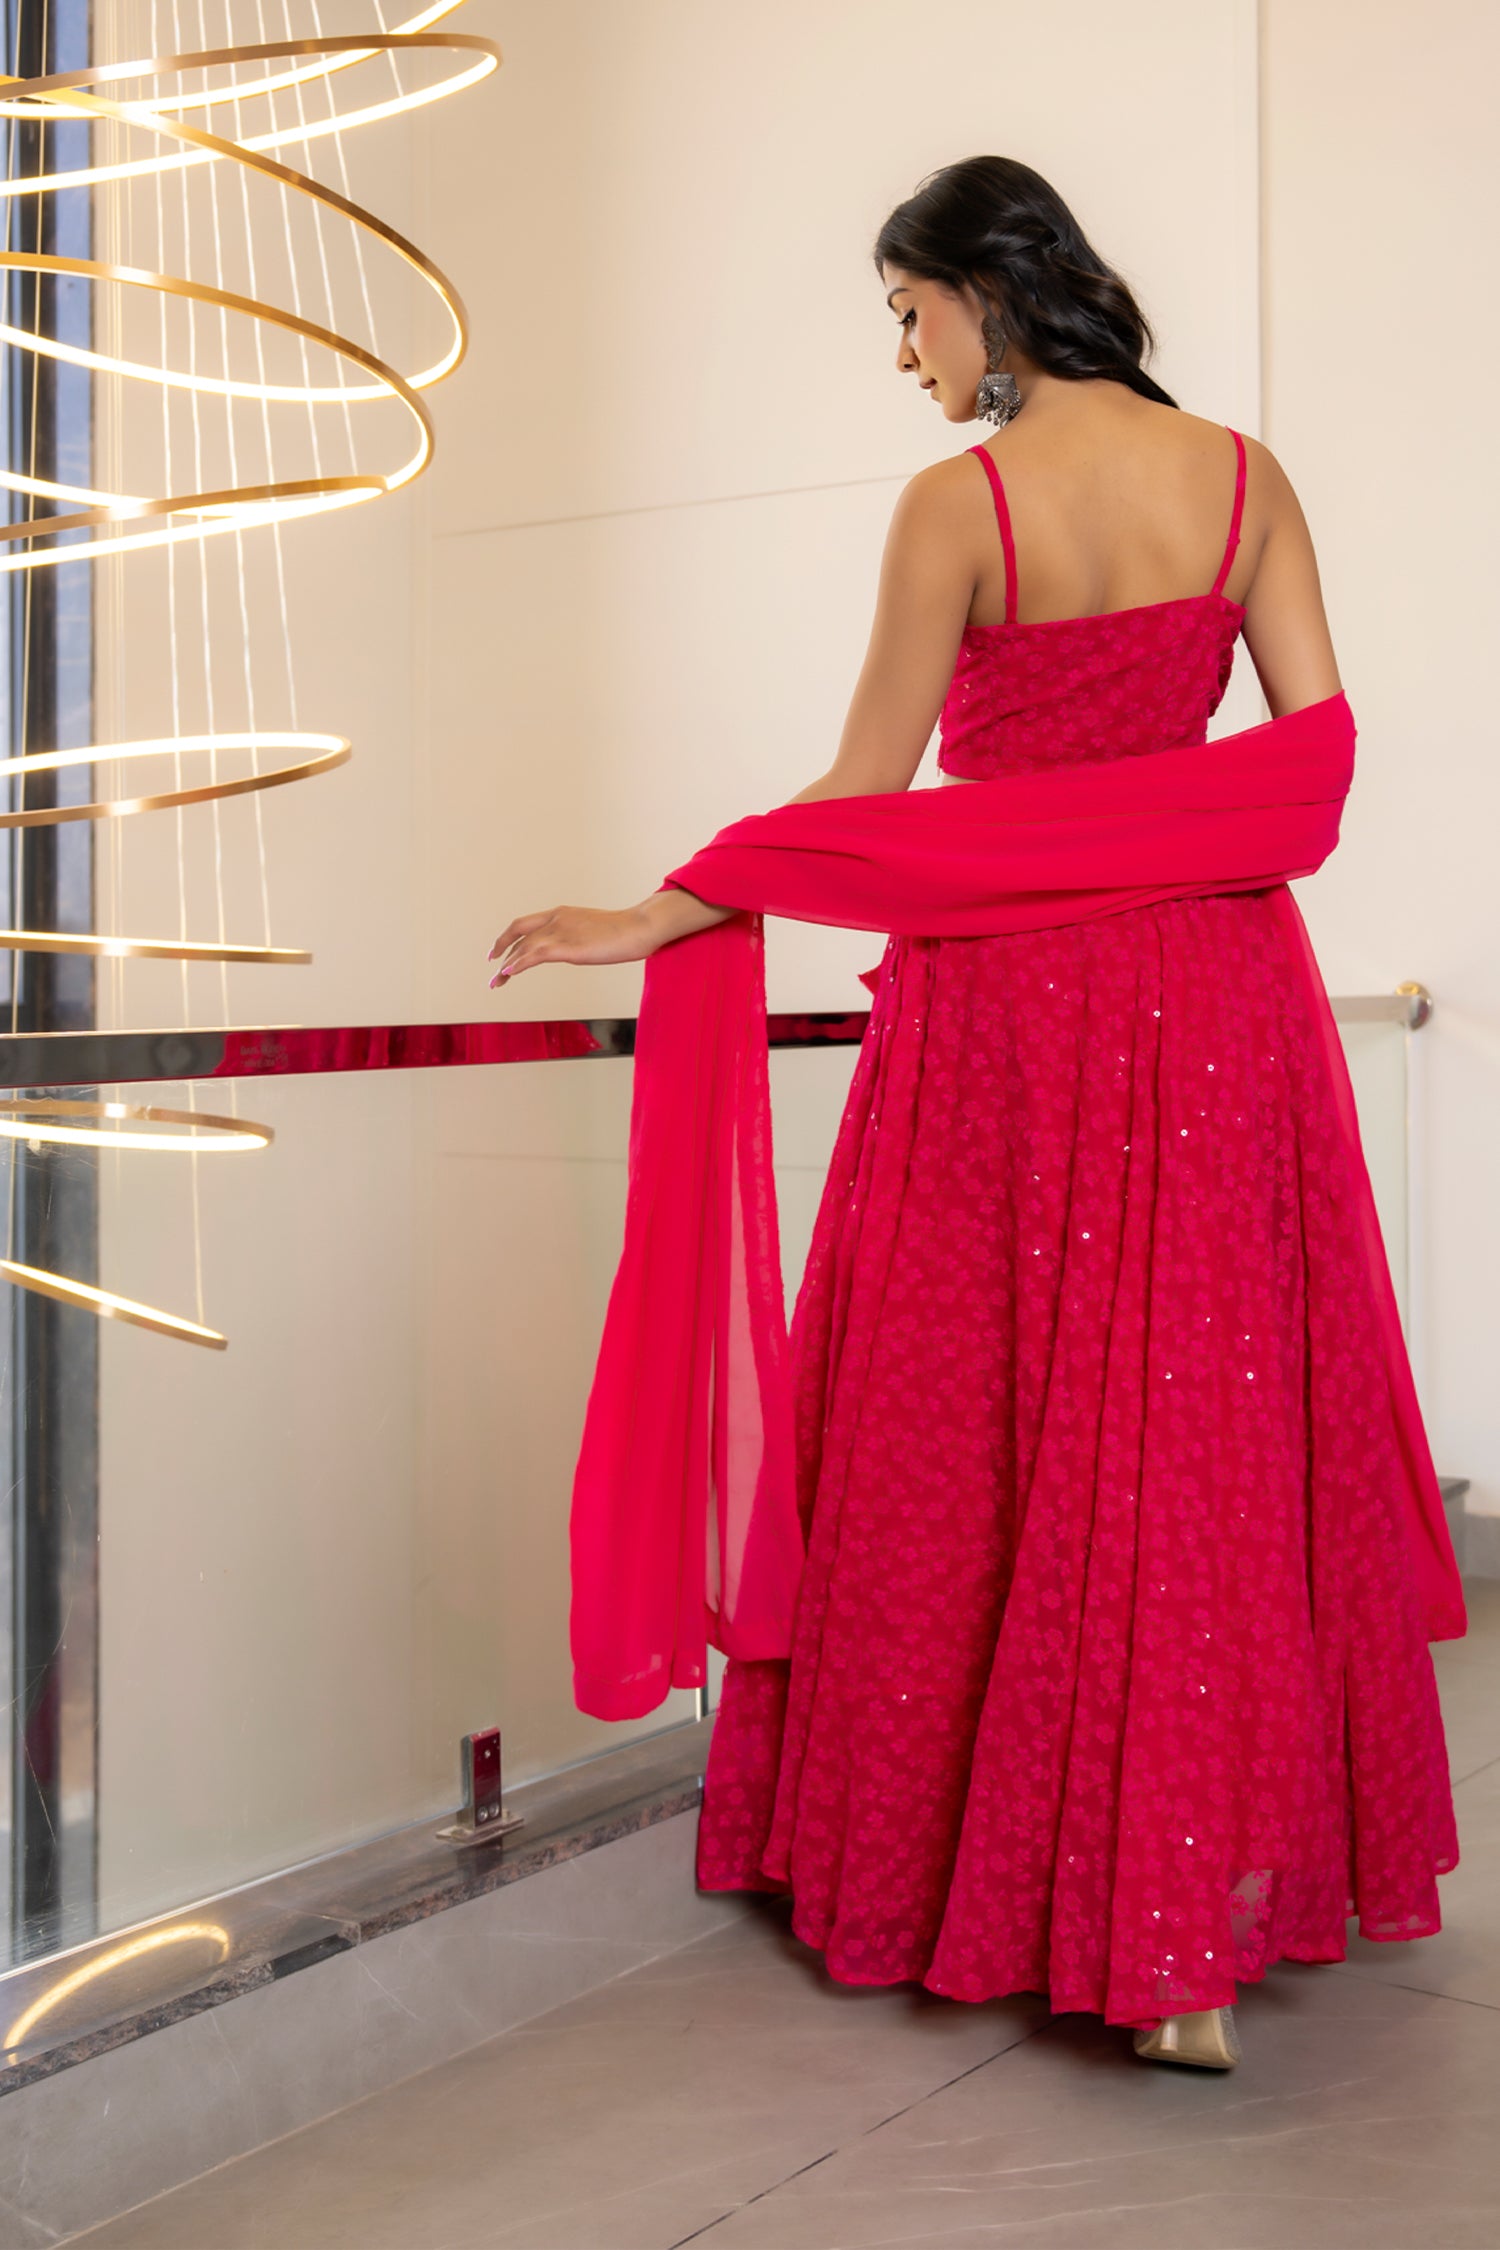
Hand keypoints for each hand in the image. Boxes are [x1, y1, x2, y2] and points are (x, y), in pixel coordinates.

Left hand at [487, 903, 649, 986]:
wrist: (640, 927)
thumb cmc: (627, 931)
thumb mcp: (595, 931)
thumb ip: (580, 938)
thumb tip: (578, 949)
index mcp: (562, 913)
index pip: (526, 924)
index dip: (509, 937)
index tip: (500, 952)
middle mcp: (556, 919)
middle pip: (517, 932)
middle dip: (501, 949)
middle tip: (492, 969)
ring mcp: (561, 932)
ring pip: (523, 947)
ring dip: (506, 966)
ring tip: (496, 982)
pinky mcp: (568, 947)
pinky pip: (534, 956)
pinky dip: (518, 964)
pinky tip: (508, 974)